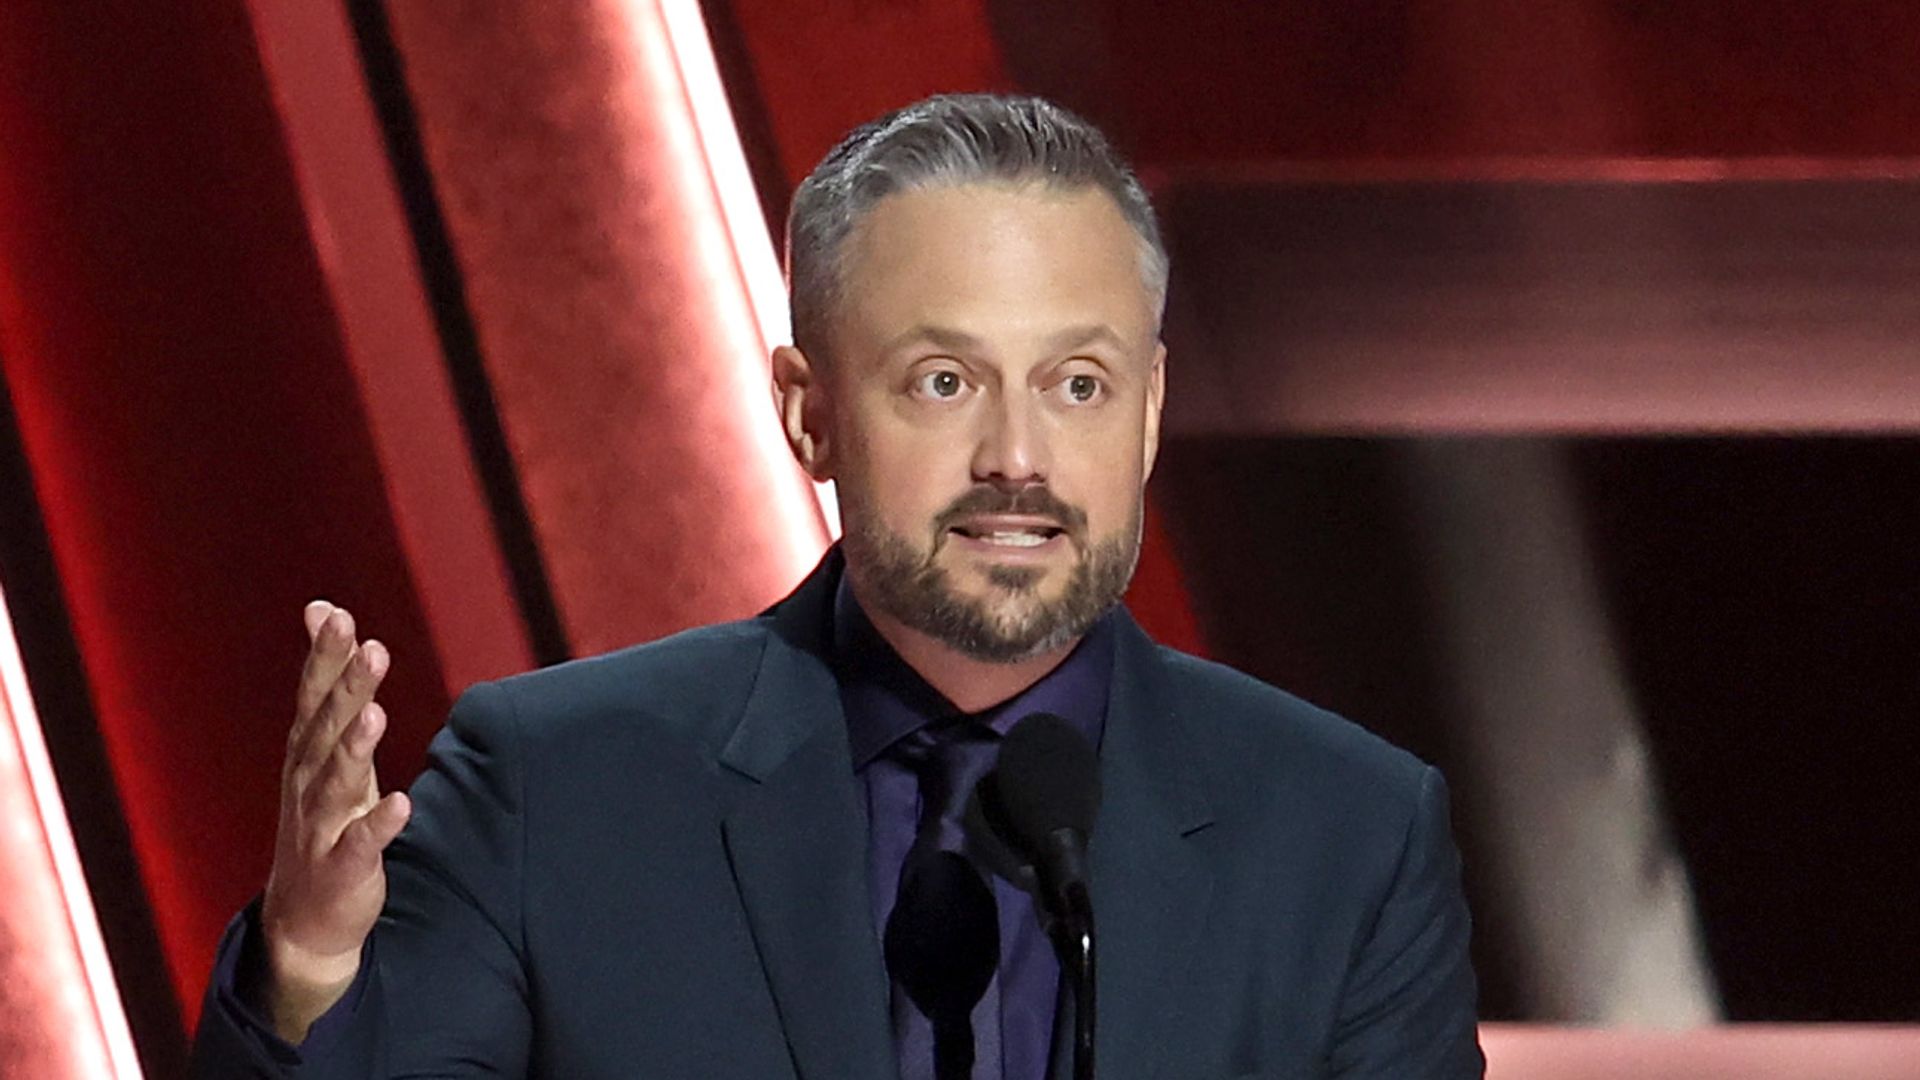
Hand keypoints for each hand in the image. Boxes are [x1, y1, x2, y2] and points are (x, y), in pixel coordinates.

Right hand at [254, 602, 411, 1041]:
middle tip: (371, 647)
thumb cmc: (323, 814)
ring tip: (377, 714)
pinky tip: (401, 804)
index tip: (338, 616)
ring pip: (339, 781)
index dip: (325, 657)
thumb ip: (328, 676)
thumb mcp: (322, 743)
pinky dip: (379, 824)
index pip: (313, 694)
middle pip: (328, 727)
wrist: (305, 917)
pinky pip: (361, 843)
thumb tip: (323, 606)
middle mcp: (308, 781)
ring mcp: (322, 825)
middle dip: (347, 687)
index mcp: (307, 750)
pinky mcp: (343, 867)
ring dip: (356, 748)